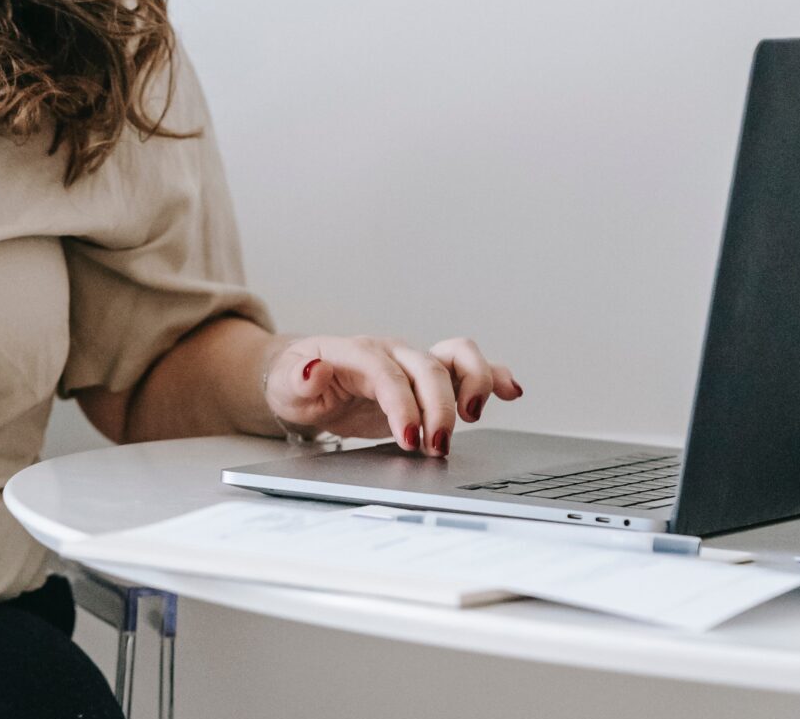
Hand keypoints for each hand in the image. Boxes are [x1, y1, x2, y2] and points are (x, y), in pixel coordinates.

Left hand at [264, 335, 522, 454]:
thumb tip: (313, 368)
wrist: (305, 378)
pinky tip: (512, 391)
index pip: (386, 373)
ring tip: (473, 417)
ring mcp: (413, 362)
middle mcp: (391, 352)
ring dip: (474, 383)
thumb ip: (299, 378)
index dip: (402, 404)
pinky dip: (493, 376)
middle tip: (437, 447)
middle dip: (439, 407)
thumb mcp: (287, 385)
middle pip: (427, 367)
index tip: (410, 438)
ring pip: (456, 354)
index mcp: (357, 353)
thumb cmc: (299, 381)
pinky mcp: (429, 378)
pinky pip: (467, 367)